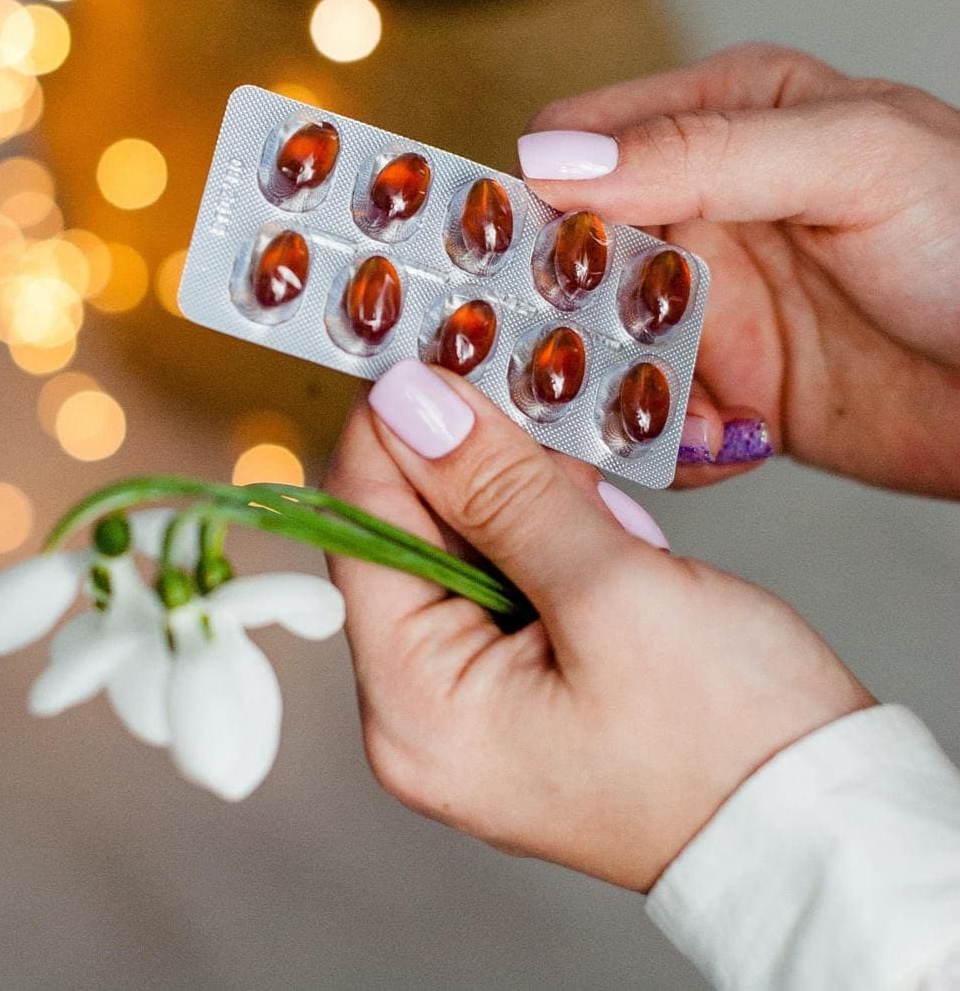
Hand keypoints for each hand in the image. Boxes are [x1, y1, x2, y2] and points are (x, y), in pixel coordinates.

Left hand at [325, 360, 873, 891]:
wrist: (823, 831)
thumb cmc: (733, 739)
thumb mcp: (611, 590)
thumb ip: (501, 489)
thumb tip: (412, 405)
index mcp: (415, 709)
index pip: (362, 532)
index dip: (391, 433)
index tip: (429, 354)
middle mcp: (421, 718)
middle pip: (406, 542)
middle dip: (467, 464)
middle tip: (528, 399)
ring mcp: (469, 711)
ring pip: (460, 554)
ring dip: (516, 498)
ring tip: (587, 484)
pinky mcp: (517, 693)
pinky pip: (504, 586)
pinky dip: (544, 537)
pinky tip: (597, 523)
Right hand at [519, 42, 959, 496]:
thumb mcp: (850, 161)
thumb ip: (703, 152)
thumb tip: (554, 159)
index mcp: (720, 123)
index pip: (573, 148)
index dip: (524, 204)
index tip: (493, 266)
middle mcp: (700, 211)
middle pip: (567, 261)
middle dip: (553, 318)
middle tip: (558, 363)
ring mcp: (710, 305)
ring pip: (595, 350)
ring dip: (613, 393)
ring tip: (688, 417)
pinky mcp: (727, 388)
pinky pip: (649, 416)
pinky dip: (665, 442)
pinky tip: (725, 444)